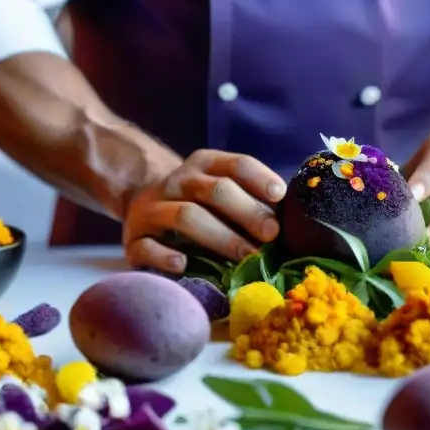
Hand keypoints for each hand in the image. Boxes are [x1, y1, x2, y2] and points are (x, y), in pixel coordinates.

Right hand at [123, 150, 286, 272]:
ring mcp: (153, 208)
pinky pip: (147, 246)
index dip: (259, 178)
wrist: (145, 209)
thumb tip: (295, 224)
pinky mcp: (133, 239)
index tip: (279, 196)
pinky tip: (184, 265)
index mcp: (205, 165)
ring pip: (186, 216)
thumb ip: (253, 201)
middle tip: (271, 235)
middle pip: (215, 190)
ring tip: (246, 256)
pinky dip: (165, 256)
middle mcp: (178, 181)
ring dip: (221, 237)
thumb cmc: (202, 207)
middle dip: (247, 212)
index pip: (235, 165)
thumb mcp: (224, 193)